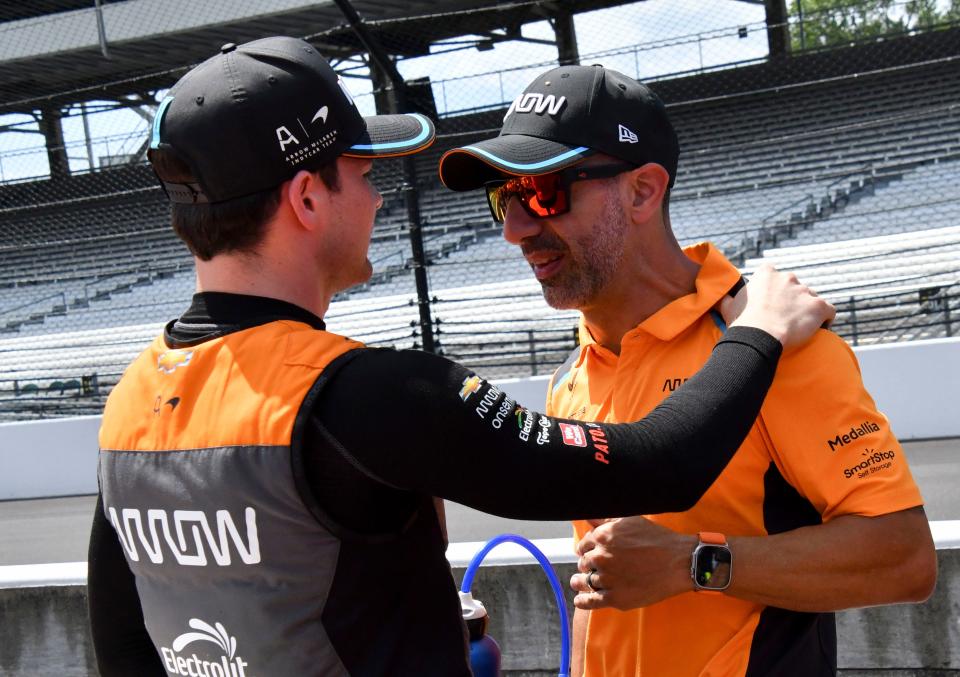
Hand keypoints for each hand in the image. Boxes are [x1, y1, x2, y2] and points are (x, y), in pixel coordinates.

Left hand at [570, 516, 694, 610]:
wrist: (679, 562)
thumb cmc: (657, 539)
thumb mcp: (630, 521)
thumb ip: (606, 520)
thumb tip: (588, 517)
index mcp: (603, 537)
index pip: (584, 544)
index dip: (588, 548)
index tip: (591, 551)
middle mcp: (601, 557)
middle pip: (584, 562)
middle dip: (589, 563)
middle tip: (596, 566)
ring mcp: (607, 579)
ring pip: (586, 581)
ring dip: (582, 581)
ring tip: (580, 581)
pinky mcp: (615, 598)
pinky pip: (591, 601)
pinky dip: (582, 601)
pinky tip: (579, 600)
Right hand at [721, 264, 835, 349]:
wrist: (760, 335)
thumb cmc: (743, 322)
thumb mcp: (728, 307)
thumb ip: (726, 298)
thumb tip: (718, 297)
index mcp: (766, 274)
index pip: (773, 275)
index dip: (773, 289)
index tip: (770, 303)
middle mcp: (788, 278)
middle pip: (795, 287)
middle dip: (792, 300)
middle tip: (783, 318)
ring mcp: (805, 291)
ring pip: (811, 298)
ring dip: (807, 310)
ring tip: (800, 328)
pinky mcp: (820, 306)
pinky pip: (829, 311)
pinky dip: (826, 320)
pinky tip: (820, 330)